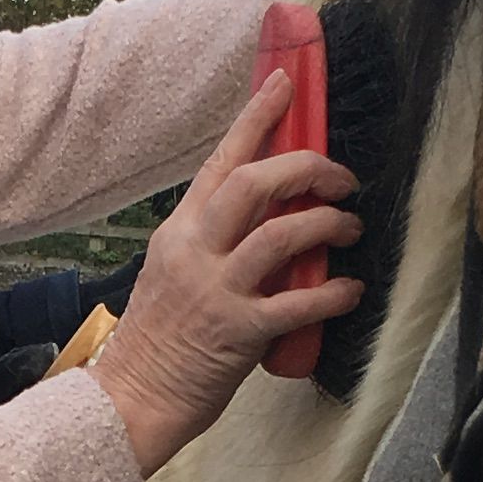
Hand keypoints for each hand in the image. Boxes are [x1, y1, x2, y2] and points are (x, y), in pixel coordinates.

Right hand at [88, 73, 361, 478]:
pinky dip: (333, 292)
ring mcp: (217, 290)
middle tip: (340, 176)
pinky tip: (350, 289)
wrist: (132, 398)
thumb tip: (264, 222)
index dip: (256, 117)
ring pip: (282, 234)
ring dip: (328, 224)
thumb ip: (211, 244)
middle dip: (307, 167)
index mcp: (180, 232)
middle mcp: (197, 251)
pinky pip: (299, 302)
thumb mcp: (173, 274)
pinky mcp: (240, 332)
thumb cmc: (157, 341)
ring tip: (350, 227)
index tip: (285, 83)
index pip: (221, 160)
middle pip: (256, 182)